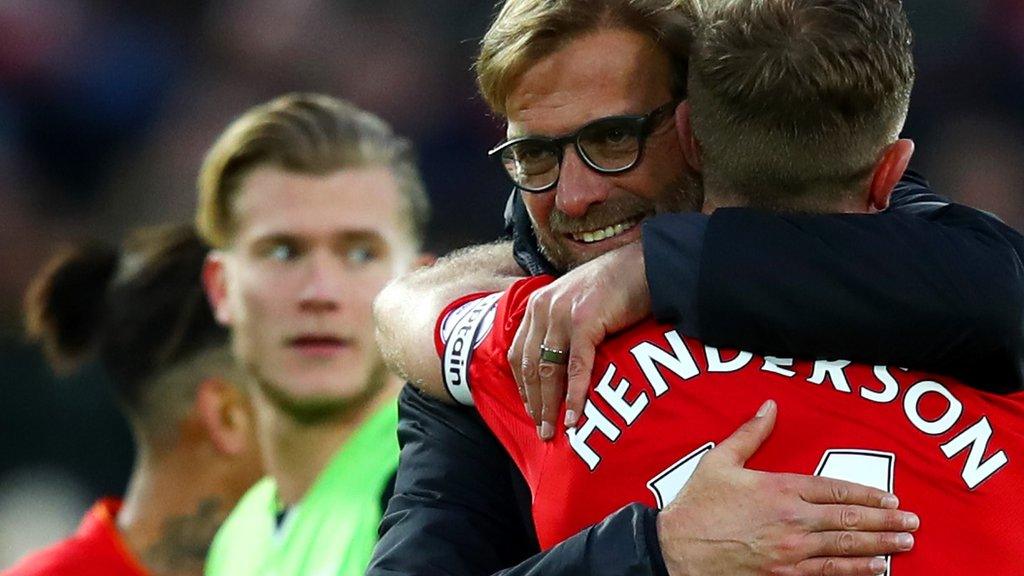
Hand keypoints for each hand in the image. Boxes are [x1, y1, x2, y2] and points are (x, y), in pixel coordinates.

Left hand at [508, 242, 649, 438]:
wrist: (645, 264)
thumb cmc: (617, 286)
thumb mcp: (578, 302)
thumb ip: (563, 326)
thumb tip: (561, 364)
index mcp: (537, 305)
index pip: (518, 353)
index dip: (523, 386)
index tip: (531, 410)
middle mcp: (543, 309)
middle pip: (529, 366)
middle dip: (534, 403)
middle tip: (541, 432)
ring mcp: (562, 315)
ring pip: (548, 370)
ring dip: (550, 406)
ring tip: (553, 432)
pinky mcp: (585, 322)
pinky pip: (576, 367)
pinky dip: (575, 396)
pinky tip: (575, 417)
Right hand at [659, 401, 917, 575]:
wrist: (678, 549)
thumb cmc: (697, 505)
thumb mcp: (719, 461)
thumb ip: (749, 434)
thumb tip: (769, 406)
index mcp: (778, 489)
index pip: (834, 489)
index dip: (866, 493)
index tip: (891, 497)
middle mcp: (791, 520)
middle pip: (849, 520)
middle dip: (885, 521)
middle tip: (913, 522)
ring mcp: (790, 551)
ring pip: (845, 548)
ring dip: (880, 545)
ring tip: (905, 543)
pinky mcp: (784, 574)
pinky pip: (828, 573)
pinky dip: (856, 571)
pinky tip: (878, 569)